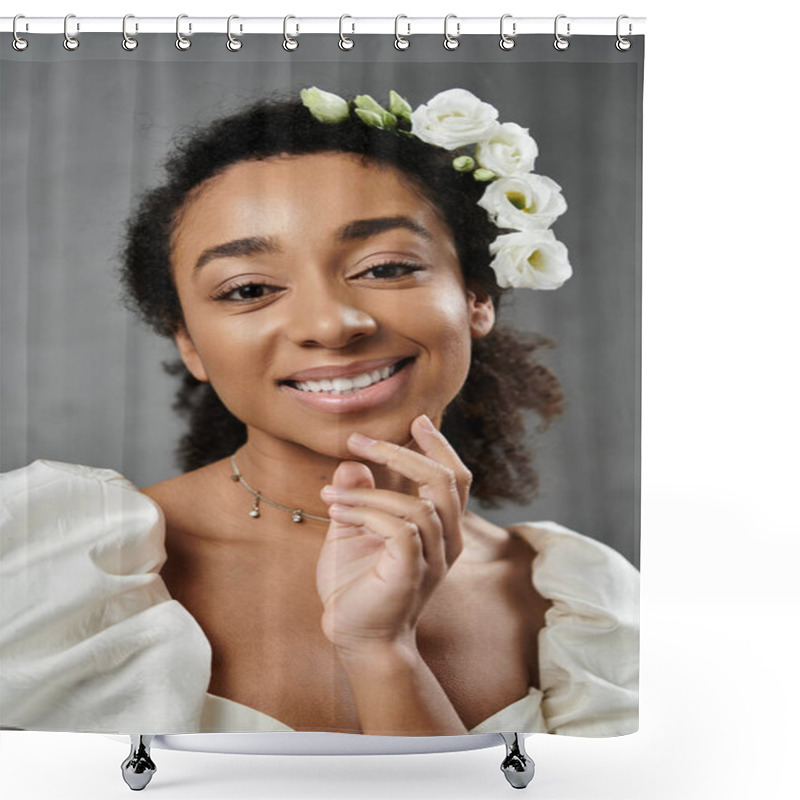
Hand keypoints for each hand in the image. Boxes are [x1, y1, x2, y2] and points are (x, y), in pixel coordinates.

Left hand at [315, 414, 470, 655]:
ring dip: (369, 492)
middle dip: (404, 453)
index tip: (417, 419)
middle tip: (360, 441)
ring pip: (419, 504)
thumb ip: (358, 496)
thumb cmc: (356, 584)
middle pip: (446, 481)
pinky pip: (399, 528)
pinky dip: (366, 513)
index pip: (455, 478)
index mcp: (440, 528)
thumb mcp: (353, 529)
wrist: (355, 637)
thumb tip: (350, 462)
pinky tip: (338, 515)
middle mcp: (447, 541)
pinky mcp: (412, 572)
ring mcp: (434, 558)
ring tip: (331, 497)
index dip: (440, 446)